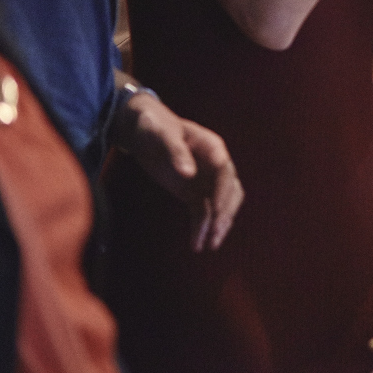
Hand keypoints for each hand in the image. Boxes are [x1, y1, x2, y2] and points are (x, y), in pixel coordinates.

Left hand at [113, 88, 242, 251]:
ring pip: (221, 206)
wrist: (142, 130)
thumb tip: (188, 174)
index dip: (222, 191)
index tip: (216, 210)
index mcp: (213, 148)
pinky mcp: (194, 193)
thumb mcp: (161, 134)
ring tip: (210, 245)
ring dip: (218, 225)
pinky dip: (202, 228)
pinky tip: (197, 245)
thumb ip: (176, 152)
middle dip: (225, 213)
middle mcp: (215, 166)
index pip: (224, 172)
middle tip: (215, 234)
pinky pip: (203, 213)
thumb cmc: (154, 127)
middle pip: (230, 191)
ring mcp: (206, 181)